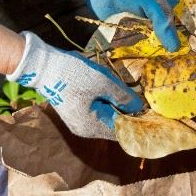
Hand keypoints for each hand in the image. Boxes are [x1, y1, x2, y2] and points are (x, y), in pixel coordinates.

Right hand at [7, 32, 142, 138]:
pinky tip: (109, 92)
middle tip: (139, 98)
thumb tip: (140, 107)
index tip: (151, 111)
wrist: (43, 66)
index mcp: (92, 125)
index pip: (123, 130)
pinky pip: (98, 113)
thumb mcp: (103, 82)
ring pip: (107, 119)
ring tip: (124, 93)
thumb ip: (124, 97)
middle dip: (128, 114)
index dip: (138, 121)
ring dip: (117, 108)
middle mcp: (85, 130)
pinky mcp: (75, 114)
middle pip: (115, 126)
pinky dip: (107, 105)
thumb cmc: (74, 74)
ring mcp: (79, 123)